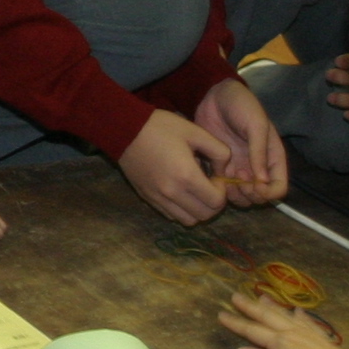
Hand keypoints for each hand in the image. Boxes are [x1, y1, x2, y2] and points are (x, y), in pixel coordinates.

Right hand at [117, 109, 234, 224]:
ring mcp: (158, 198)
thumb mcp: (195, 131)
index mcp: (186, 176)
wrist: (124, 130)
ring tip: (194, 191)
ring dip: (197, 210)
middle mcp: (172, 193)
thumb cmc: (161, 127)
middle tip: (208, 185)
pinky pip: (171, 216)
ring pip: (188, 220)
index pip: (216, 202)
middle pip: (204, 215)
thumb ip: (219, 151)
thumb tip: (224, 171)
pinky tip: (179, 192)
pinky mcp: (147, 199)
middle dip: (213, 203)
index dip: (222, 192)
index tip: (215, 177)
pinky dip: (181, 210)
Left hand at [196, 78, 288, 206]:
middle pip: (259, 197)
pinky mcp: (220, 165)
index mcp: (272, 158)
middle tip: (239, 181)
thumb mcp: (256, 125)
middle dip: (251, 196)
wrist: (214, 95)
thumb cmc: (241, 105)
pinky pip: (223, 186)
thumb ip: (259, 152)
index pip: (279, 187)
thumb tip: (262, 181)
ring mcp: (238, 167)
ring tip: (227, 180)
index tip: (256, 186)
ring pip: (241, 195)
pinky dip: (220, 189)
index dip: (269, 193)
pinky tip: (215, 178)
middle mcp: (257, 167)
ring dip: (235, 196)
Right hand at [220, 289, 348, 348]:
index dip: (236, 323)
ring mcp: (306, 333)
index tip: (221, 314)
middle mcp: (291, 333)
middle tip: (234, 296)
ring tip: (260, 296)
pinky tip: (296, 310)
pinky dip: (298, 314)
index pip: (253, 332)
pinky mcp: (319, 337)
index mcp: (280, 343)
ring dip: (270, 306)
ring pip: (284, 316)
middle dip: (249, 308)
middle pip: (266, 318)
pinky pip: (305, 321)